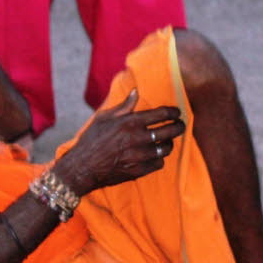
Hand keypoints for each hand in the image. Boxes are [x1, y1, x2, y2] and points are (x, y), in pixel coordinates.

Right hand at [53, 89, 185, 195]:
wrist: (82, 167)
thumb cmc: (91, 140)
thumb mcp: (104, 118)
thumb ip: (123, 106)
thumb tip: (136, 92)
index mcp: (130, 122)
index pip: (161, 114)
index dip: (173, 112)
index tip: (176, 112)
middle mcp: (137, 138)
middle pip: (170, 131)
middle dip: (178, 127)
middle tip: (180, 125)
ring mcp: (139, 156)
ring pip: (166, 148)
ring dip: (169, 143)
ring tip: (167, 141)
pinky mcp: (138, 170)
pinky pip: (159, 163)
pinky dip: (159, 158)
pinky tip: (155, 155)